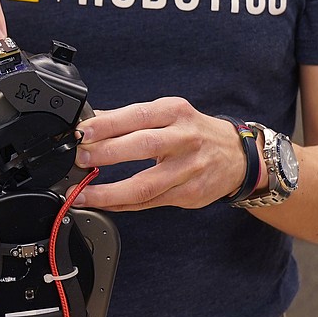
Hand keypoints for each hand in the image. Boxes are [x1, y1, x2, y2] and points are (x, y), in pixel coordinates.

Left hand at [73, 98, 253, 211]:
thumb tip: (91, 122)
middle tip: (79, 159)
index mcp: (175, 112)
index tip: (81, 133)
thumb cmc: (195, 132)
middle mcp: (184, 139)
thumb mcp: (168, 114)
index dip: (106, 125)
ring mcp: (189, 169)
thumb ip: (130, 118)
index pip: (137, 115)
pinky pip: (149, 203)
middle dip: (105, 153)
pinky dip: (122, 204)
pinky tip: (103, 203)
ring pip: (144, 185)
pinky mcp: (189, 194)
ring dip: (108, 192)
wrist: (238, 156)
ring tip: (82, 193)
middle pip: (142, 146)